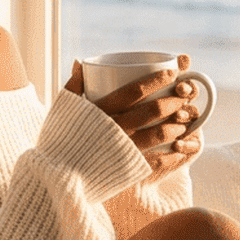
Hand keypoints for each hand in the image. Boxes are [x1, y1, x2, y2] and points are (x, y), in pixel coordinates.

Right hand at [65, 55, 202, 168]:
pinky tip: (177, 147)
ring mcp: (123, 150)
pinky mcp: (127, 169)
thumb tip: (79, 62)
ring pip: (159, 134)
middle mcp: (114, 129)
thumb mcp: (63, 108)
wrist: (56, 178)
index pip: (135, 90)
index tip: (172, 73)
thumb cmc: (59, 139)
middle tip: (183, 95)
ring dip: (176, 125)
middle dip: (173, 100)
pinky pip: (157, 160)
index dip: (157, 80)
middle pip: (152, 111)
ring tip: (183, 120)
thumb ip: (74, 85)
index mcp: (100, 111)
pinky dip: (171, 153)